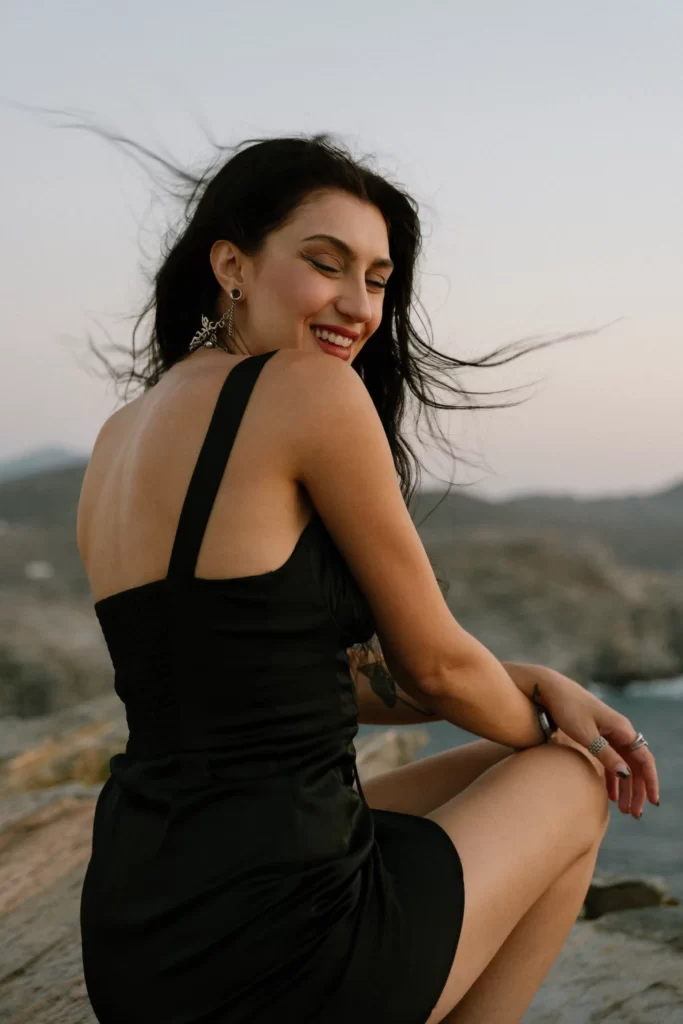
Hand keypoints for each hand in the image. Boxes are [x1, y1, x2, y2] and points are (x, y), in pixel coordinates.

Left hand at [540, 670, 659, 818]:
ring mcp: (609, 733)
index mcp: (622, 729)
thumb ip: (605, 754)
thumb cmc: (567, 708)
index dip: (650, 782)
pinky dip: (612, 778)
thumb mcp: (586, 734)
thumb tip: (626, 774)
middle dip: (637, 791)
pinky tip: (610, 795)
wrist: (550, 689)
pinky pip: (611, 761)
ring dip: (626, 788)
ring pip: (624, 765)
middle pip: (636, 766)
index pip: (644, 760)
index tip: (653, 802)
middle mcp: (620, 731)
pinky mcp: (597, 735)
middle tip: (634, 815)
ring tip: (623, 810)